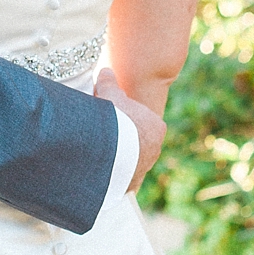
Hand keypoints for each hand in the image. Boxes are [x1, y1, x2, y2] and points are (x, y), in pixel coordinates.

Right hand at [94, 67, 165, 193]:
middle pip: (137, 142)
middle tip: (101, 135)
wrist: (112, 149)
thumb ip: (109, 84)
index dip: (123, 117)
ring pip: (131, 161)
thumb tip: (106, 70)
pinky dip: (112, 175)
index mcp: (155, 126)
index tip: (108, 116)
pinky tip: (99, 171)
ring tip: (97, 153)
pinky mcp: (130, 184)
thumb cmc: (115, 118)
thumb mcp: (110, 96)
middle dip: (122, 140)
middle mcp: (155, 149)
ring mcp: (144, 168)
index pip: (141, 120)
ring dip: (117, 159)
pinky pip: (121, 178)